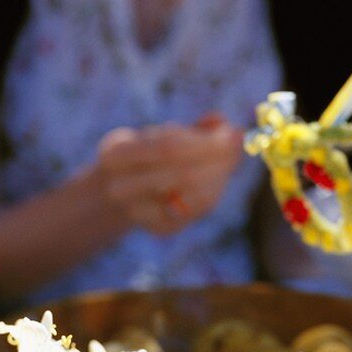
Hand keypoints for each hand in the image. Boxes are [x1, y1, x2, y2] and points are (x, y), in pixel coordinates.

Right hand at [96, 116, 243, 235]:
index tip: (231, 133)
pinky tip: (219, 180)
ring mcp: (137, 212)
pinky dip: (213, 194)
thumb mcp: (158, 135)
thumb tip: (223, 122)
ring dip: (219, 176)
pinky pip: (194, 212)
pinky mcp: (157, 228)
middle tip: (237, 147)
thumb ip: (192, 128)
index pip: (168, 148)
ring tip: (229, 161)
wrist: (120, 192)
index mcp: (115, 154)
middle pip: (182, 174)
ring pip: (191, 195)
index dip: (204, 141)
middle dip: (217, 160)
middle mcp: (120, 187)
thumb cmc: (146, 156)